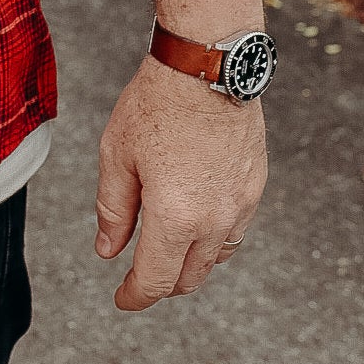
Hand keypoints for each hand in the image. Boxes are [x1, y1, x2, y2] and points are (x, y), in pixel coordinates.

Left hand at [95, 53, 266, 308]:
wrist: (206, 65)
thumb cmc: (155, 102)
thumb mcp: (117, 154)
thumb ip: (113, 209)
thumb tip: (108, 251)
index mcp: (175, 217)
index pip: (156, 280)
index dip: (135, 296)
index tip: (122, 298)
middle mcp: (213, 220)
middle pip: (188, 278)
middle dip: (161, 283)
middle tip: (139, 274)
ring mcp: (240, 206)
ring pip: (215, 258)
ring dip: (189, 263)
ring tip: (166, 248)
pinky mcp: (254, 187)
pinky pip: (234, 231)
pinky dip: (213, 239)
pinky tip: (195, 221)